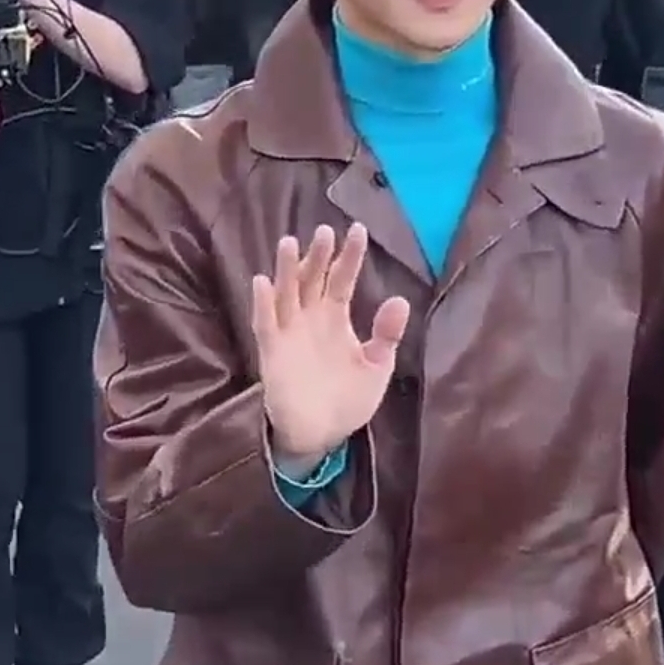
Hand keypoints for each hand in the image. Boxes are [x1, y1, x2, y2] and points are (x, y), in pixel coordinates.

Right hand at [251, 223, 410, 465]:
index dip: (349, 256)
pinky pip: (265, 325)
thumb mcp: (376, 366)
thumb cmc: (347, 399)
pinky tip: (263, 283)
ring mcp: (288, 333)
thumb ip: (386, 335)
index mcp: (334, 317)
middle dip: (317, 255)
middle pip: (311, 278)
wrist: (321, 434)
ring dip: (286, 270)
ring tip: (290, 243)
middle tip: (324, 232)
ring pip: (286, 294)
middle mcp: (309, 318)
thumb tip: (400, 300)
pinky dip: (263, 305)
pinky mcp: (272, 353)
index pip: (342, 279)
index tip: (358, 230)